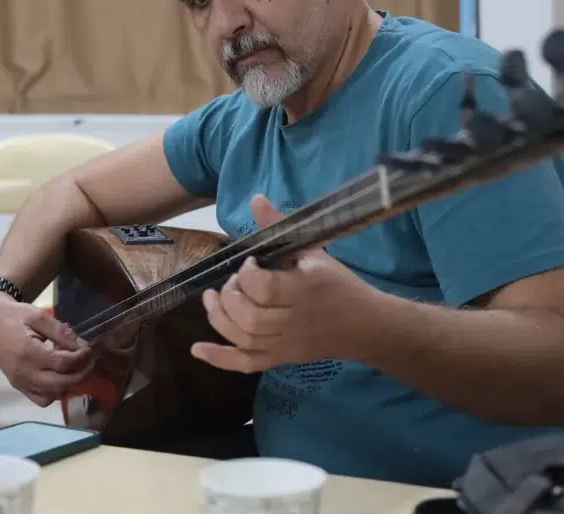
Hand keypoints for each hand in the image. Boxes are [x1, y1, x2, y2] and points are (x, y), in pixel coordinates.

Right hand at [0, 290, 94, 406]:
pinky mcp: (18, 386)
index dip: (81, 358)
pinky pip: (41, 399)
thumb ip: (60, 331)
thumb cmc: (14, 315)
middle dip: (81, 374)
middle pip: (61, 383)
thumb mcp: (38, 315)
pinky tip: (60, 377)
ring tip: (75, 367)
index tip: (89, 349)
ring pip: (52, 395)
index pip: (63, 363)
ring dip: (69, 384)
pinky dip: (55, 392)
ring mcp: (20, 382)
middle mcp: (23, 372)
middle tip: (90, 361)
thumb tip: (81, 345)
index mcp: (27, 352)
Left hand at [190, 194, 382, 373]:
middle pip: (250, 318)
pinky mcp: (281, 359)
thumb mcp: (315, 251)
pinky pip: (247, 364)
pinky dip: (220, 359)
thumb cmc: (340, 285)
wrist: (366, 326)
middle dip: (230, 297)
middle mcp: (294, 322)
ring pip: (244, 339)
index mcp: (305, 291)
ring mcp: (286, 345)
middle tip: (233, 282)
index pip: (264, 288)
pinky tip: (197, 349)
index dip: (247, 273)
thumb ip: (280, 227)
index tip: (249, 261)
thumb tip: (255, 199)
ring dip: (219, 318)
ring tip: (212, 299)